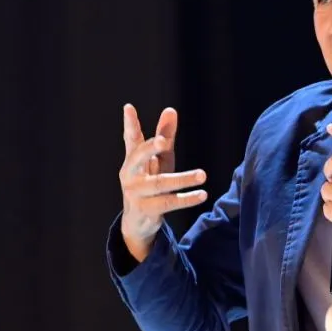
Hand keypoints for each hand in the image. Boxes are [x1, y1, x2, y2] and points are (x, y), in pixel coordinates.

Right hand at [119, 104, 207, 261]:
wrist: (137, 222)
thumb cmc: (150, 185)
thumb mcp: (160, 160)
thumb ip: (165, 137)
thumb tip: (171, 110)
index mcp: (133, 159)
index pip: (131, 139)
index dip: (130, 124)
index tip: (129, 108)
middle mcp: (130, 174)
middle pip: (138, 158)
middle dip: (150, 149)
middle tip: (164, 142)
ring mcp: (136, 192)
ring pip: (160, 183)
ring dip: (183, 179)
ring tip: (202, 175)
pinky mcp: (145, 209)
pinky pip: (168, 202)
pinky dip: (186, 199)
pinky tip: (202, 194)